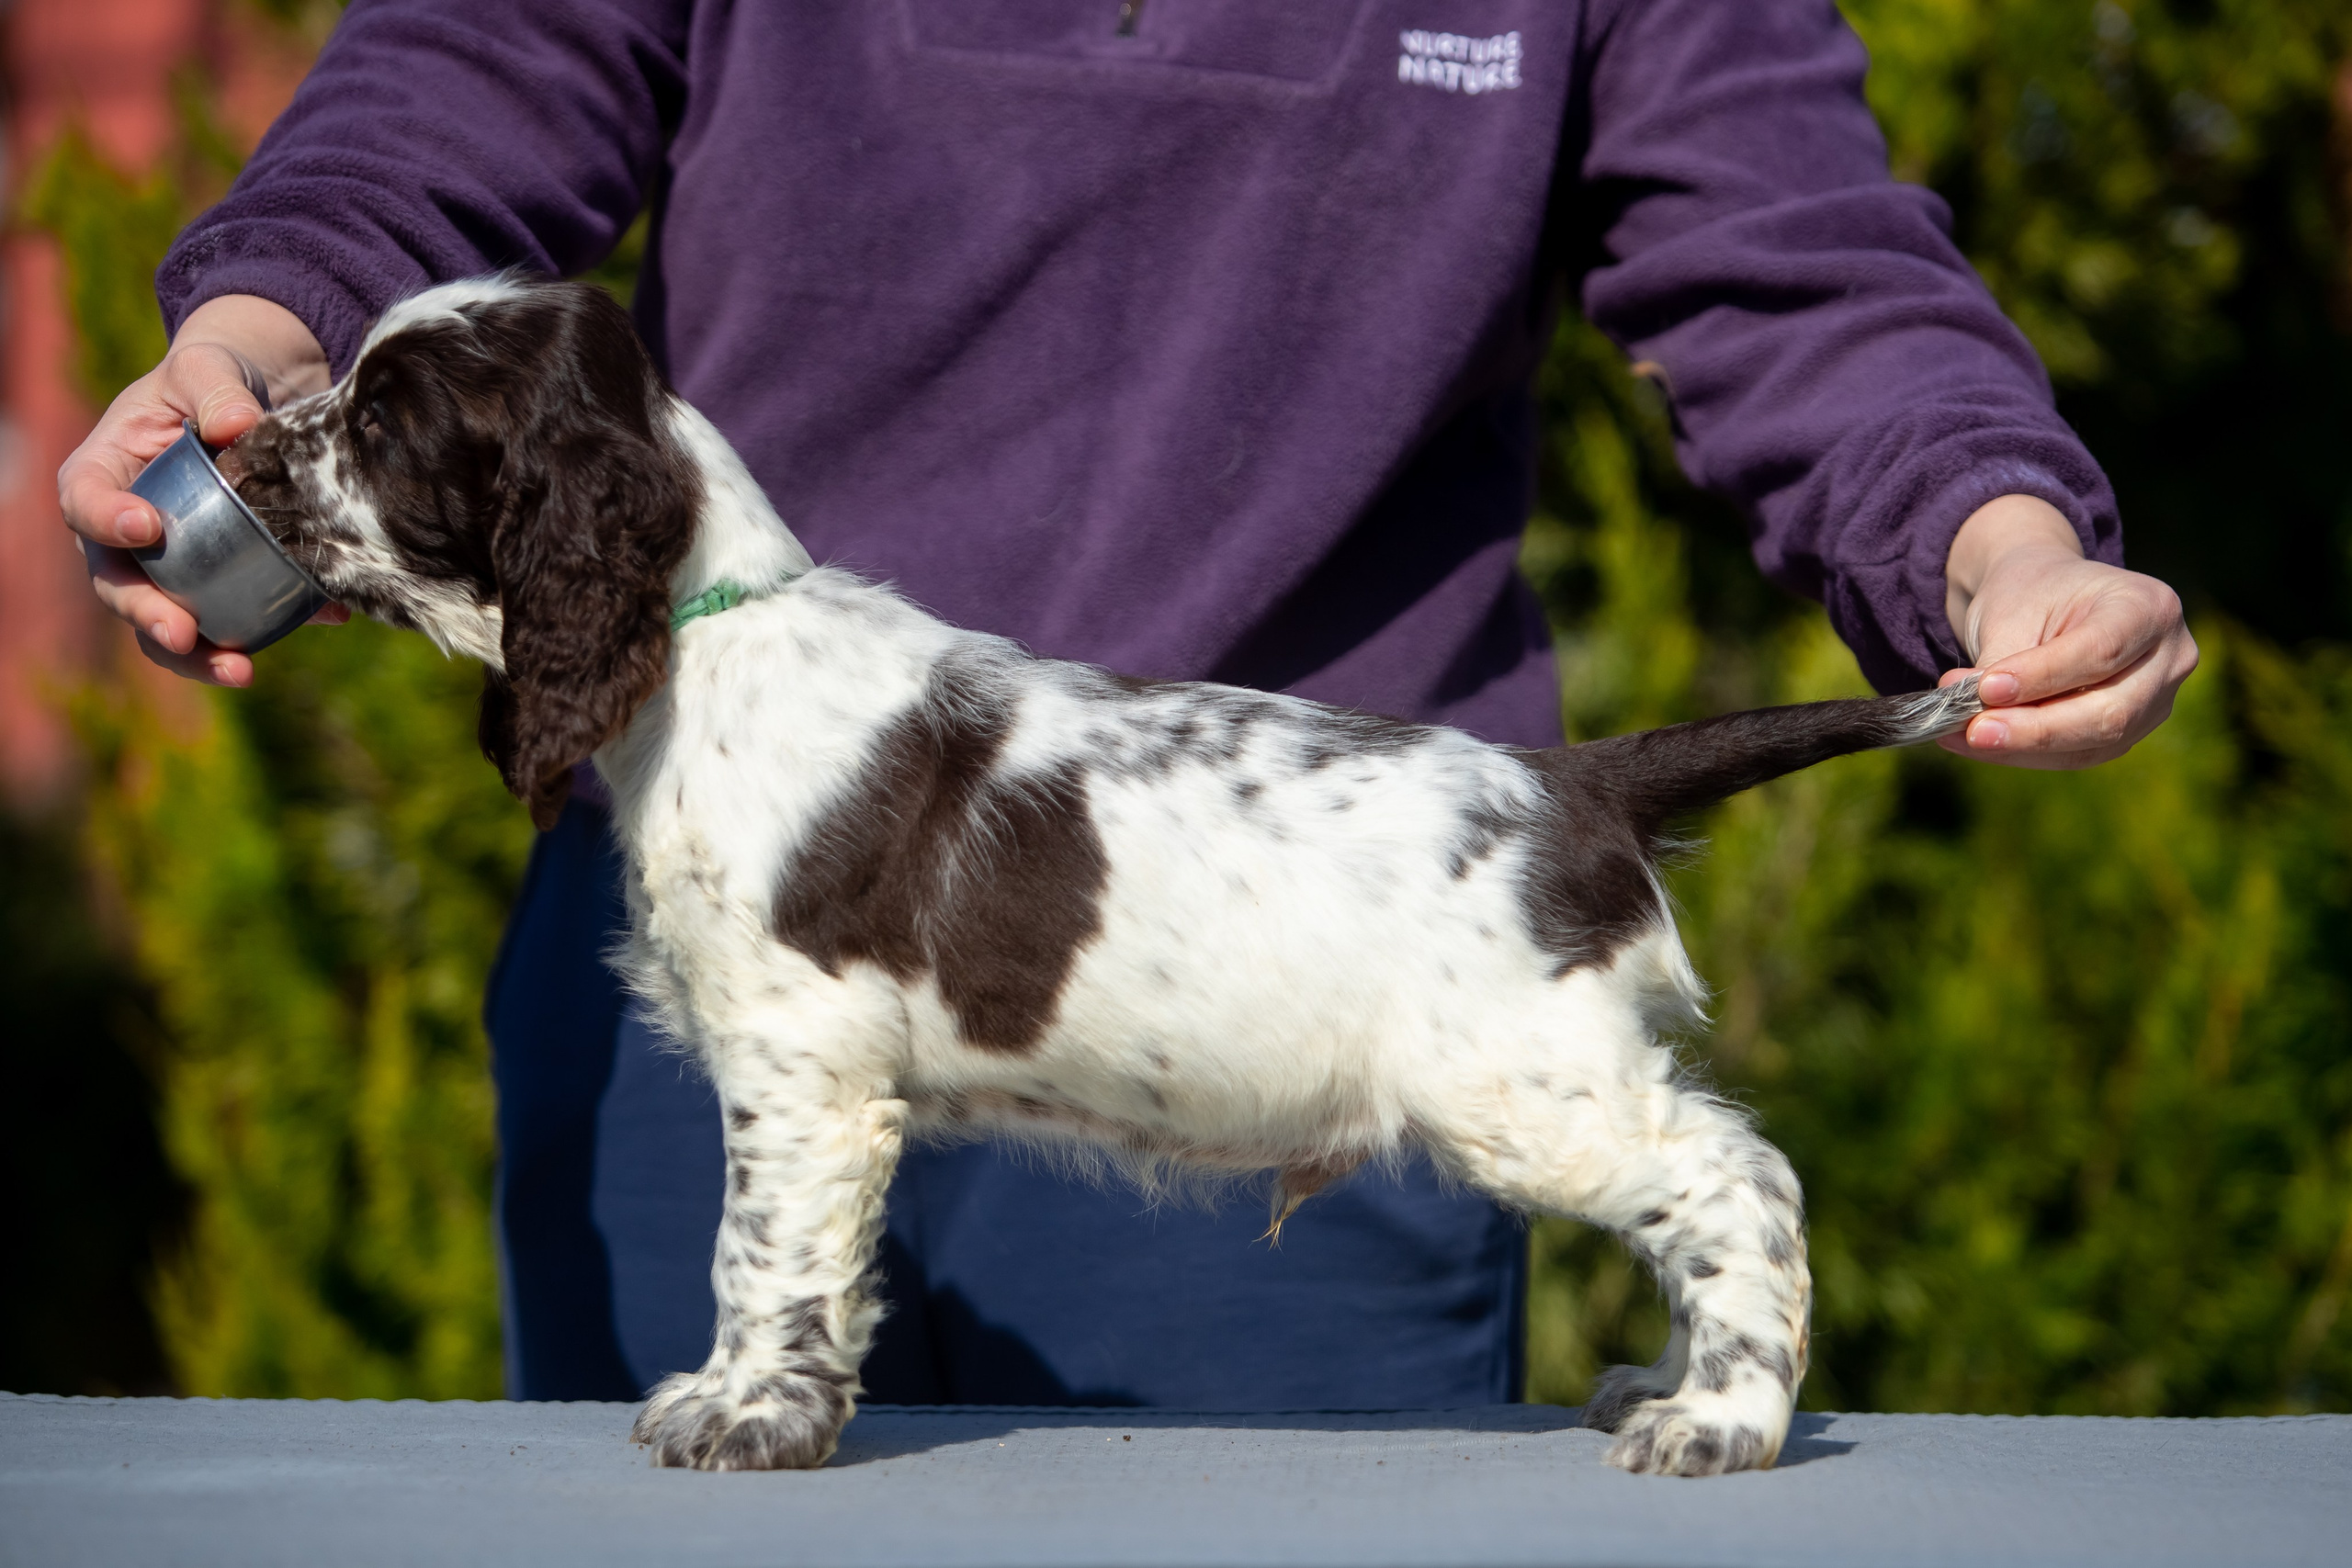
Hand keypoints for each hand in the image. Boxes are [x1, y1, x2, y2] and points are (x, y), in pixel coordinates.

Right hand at [58, 295, 343, 686]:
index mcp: (106, 471)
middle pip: (120, 583)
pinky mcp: (230, 578)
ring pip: (171, 622)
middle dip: (149, 615)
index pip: (85, 502)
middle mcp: (130, 529)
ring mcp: (177, 563)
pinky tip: (325, 619)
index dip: (106, 521)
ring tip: (239, 671)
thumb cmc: (215, 375)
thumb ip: (216, 387)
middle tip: (183, 633)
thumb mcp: (208, 365)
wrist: (262, 393)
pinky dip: (279, 624)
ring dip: (201, 657)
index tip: (147, 528)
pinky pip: (243, 613)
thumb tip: (238, 425)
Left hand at [1937, 494, 2197, 768]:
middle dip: (2033, 728)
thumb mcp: (2013, 611)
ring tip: (1958, 734)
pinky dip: (2023, 753)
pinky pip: (2077, 755)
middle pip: (2108, 711)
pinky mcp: (2129, 733)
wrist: (2044, 598)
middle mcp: (2169, 656)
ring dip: (2021, 746)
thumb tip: (1973, 719)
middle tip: (1971, 729)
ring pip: (2092, 742)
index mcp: (2150, 607)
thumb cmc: (2032, 595)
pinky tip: (1978, 743)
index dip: (2043, 676)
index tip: (1985, 688)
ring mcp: (2156, 701)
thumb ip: (2002, 665)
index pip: (2101, 651)